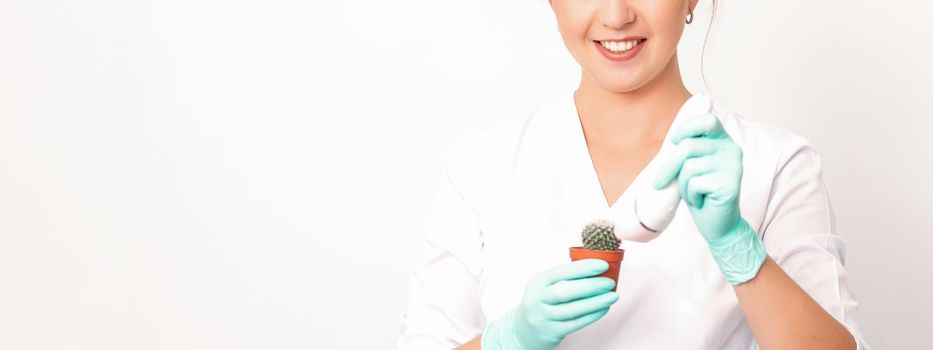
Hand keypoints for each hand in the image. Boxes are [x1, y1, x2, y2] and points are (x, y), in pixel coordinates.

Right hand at [482, 259, 618, 349]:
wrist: (523, 330)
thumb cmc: (542, 303)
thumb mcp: (545, 286)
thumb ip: (565, 278)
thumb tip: (597, 269)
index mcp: (538, 281)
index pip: (562, 272)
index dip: (584, 268)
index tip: (603, 265)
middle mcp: (537, 299)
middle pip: (566, 291)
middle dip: (591, 285)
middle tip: (610, 282)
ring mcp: (543, 317)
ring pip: (573, 309)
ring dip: (596, 302)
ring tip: (613, 296)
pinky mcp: (551, 332)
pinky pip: (576, 323)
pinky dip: (593, 315)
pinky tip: (604, 308)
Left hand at [652, 112, 742, 242]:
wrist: (719, 224)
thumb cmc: (701, 193)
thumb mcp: (691, 166)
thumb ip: (686, 150)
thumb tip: (672, 137)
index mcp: (723, 141)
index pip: (708, 120)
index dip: (687, 128)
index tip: (674, 141)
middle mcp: (732, 150)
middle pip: (688, 147)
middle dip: (669, 167)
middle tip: (660, 182)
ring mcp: (734, 166)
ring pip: (689, 167)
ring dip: (682, 185)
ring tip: (692, 193)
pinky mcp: (731, 184)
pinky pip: (695, 184)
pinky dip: (691, 195)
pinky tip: (702, 201)